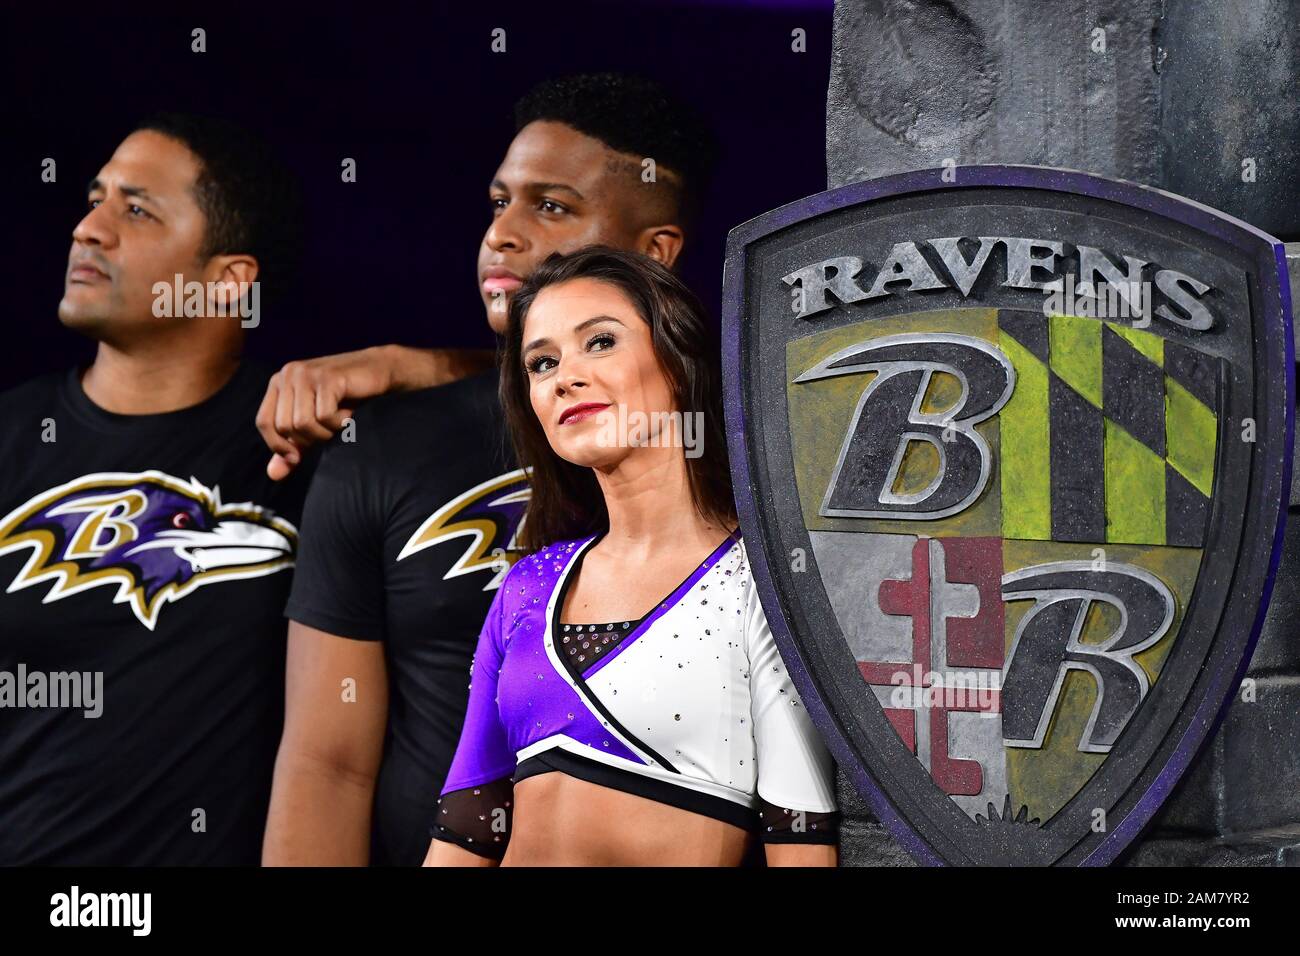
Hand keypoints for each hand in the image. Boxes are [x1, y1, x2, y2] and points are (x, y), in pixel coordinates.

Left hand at [256, 345, 494, 478]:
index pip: (264, 422)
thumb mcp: (316, 427)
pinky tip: (350, 413)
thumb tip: (274, 474)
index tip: (298, 457)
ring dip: (326, 431)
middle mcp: (288, 374)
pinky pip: (323, 417)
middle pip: (283, 427)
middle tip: (331, 430)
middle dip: (309, 438)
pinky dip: (339, 423)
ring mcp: (306, 374)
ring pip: (301, 424)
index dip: (278, 445)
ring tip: (341, 420)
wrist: (383, 375)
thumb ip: (295, 448)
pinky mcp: (326, 378)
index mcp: (280, 382)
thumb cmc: (349, 400)